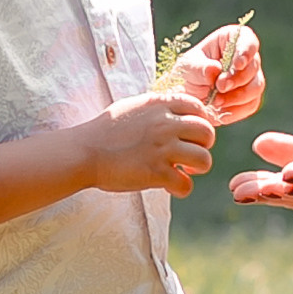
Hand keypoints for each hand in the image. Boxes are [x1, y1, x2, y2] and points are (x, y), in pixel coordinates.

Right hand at [85, 90, 217, 197]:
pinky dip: (181, 188)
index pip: (198, 108)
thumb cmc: (106, 130)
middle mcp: (166, 124)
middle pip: (207, 133)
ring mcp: (163, 149)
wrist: (84, 152)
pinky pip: (186, 185)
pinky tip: (171, 186)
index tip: (190, 133)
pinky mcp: (156, 173)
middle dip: (203, 145)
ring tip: (184, 169)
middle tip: (189, 153)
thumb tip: (179, 112)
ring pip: (205, 159)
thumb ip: (158, 108)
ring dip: (198, 167)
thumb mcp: (134, 107)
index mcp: (160, 105)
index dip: (200, 122)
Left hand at [182, 22, 264, 124]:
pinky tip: (221, 111)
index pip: (247, 40)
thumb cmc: (187, 74)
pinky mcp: (250, 98)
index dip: (246, 51)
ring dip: (237, 96)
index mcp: (230, 40)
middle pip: (253, 66)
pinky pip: (251, 104)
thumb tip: (215, 70)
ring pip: (255, 87)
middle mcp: (246, 58)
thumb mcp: (187, 67)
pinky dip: (236, 110)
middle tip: (220, 87)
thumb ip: (200, 68)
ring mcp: (251, 79)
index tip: (237, 65)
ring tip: (216, 101)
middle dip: (237, 79)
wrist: (186, 98)